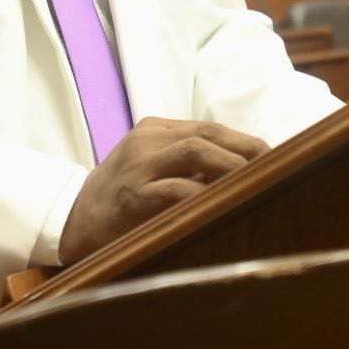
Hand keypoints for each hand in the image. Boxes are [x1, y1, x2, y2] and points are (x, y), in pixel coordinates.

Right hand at [57, 117, 267, 264]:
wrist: (72, 220)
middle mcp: (146, 142)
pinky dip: (203, 193)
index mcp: (152, 130)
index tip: (272, 156)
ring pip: (194, 152)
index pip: (208, 128)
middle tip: (276, 167)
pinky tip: (223, 202)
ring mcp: (137, 167)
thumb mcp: (150, 168)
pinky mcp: (132, 197)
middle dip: (246, 149)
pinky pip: (175, 190)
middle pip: (206, 135)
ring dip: (231, 166)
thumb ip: (187, 164)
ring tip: (257, 181)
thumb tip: (243, 172)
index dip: (243, 141)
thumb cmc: (121, 196)